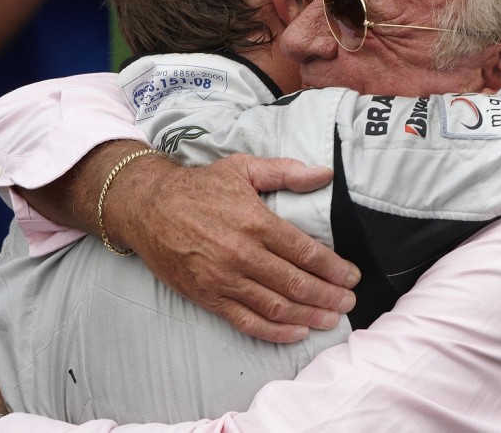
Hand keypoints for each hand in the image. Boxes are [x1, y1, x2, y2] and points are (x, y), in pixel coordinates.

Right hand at [115, 153, 359, 342]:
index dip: (334, 268)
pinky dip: (275, 331)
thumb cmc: (199, 187)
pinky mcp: (208, 297)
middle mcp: (242, 254)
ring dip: (309, 316)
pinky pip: (246, 321)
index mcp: (256, 222)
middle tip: (349, 302)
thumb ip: (286, 171)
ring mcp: (224, 279)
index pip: (306, 252)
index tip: (352, 276)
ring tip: (331, 319)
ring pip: (276, 306)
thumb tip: (324, 174)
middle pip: (296, 283)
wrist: (147, 207)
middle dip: (328, 296)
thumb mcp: (243, 168)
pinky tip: (297, 331)